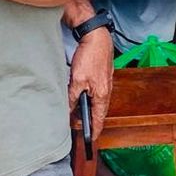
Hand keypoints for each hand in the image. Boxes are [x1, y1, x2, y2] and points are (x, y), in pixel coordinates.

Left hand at [68, 25, 114, 139]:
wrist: (96, 37)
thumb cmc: (89, 57)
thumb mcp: (76, 80)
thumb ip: (73, 97)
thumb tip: (69, 109)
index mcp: (101, 94)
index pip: (99, 118)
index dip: (95, 129)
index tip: (92, 138)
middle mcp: (106, 90)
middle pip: (98, 111)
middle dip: (88, 119)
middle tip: (76, 124)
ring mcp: (106, 82)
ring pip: (96, 101)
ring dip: (87, 107)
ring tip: (76, 110)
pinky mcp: (103, 75)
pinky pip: (96, 92)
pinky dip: (89, 97)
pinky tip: (81, 94)